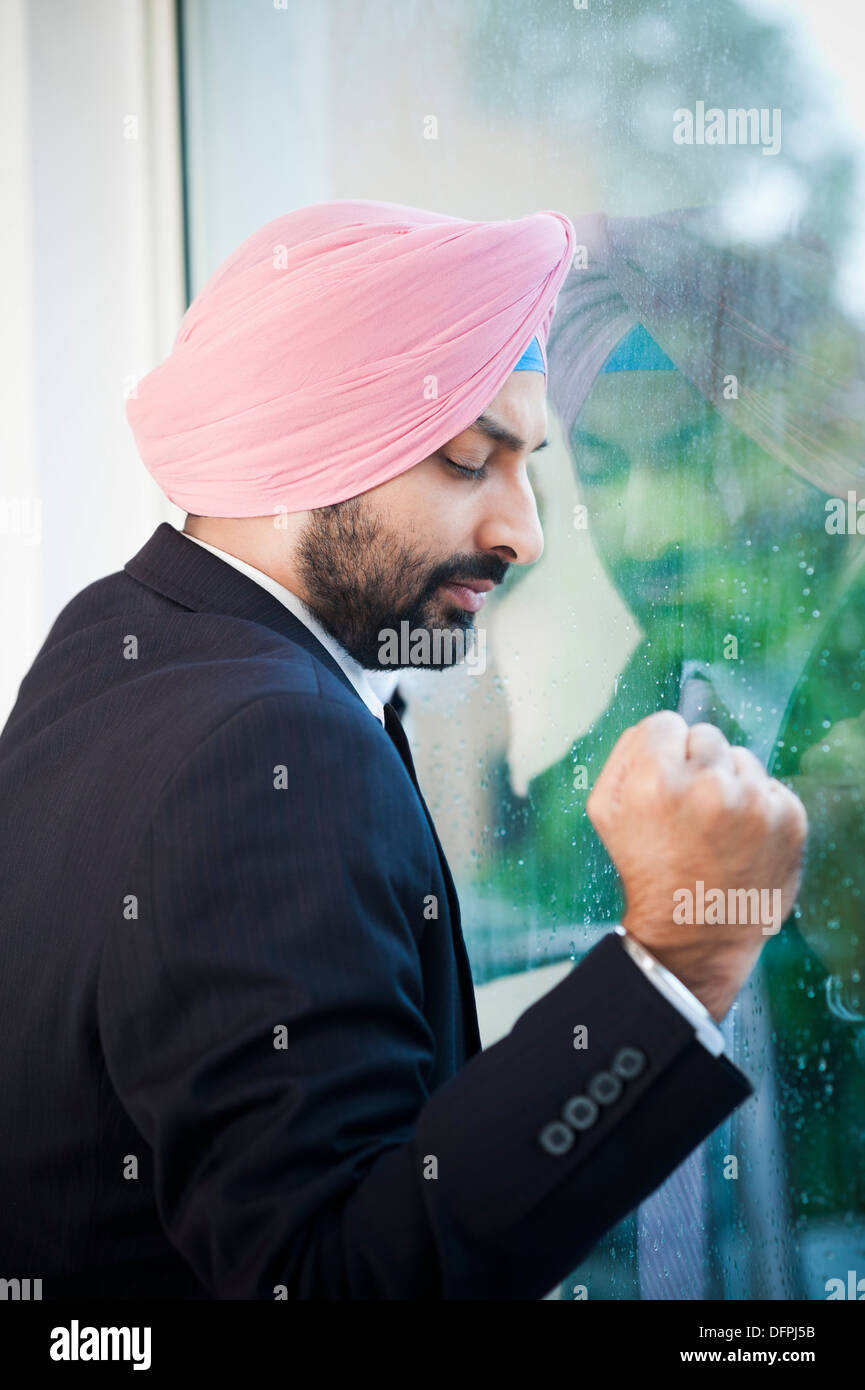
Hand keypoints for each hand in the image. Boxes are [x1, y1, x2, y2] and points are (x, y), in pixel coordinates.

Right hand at [586, 711, 807, 1021]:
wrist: (696, 933)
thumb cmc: (647, 870)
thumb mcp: (605, 812)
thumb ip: (624, 756)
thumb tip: (657, 728)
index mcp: (656, 780)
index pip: (665, 723)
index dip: (661, 753)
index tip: (664, 782)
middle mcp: (708, 785)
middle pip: (705, 735)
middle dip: (696, 766)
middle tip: (689, 811)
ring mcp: (755, 802)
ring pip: (741, 759)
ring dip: (729, 784)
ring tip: (715, 829)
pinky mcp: (789, 818)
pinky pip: (771, 787)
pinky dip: (758, 808)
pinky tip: (741, 839)